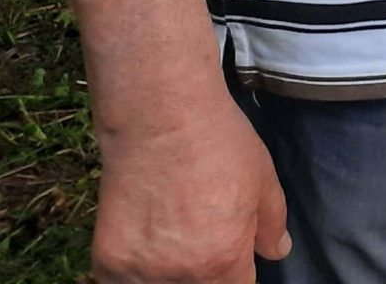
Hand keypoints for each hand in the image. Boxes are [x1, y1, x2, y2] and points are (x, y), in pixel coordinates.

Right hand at [89, 95, 287, 283]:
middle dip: (205, 274)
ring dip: (169, 274)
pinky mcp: (107, 261)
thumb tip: (277, 252)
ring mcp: (140, 272)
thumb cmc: (218, 144)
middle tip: (200, 240)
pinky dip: (134, 269)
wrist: (160, 118)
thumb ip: (271, 225)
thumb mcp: (263, 180)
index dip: (238, 275)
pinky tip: (144, 239)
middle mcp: (182, 275)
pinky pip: (122, 281)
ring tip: (172, 237)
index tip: (232, 261)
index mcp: (224, 261)